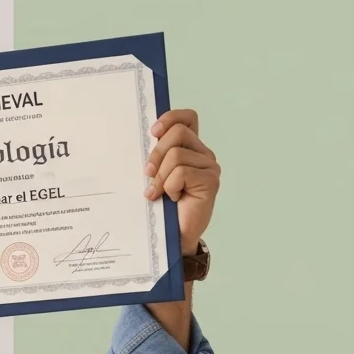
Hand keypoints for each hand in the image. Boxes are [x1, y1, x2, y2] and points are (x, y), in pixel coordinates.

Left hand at [144, 109, 219, 254]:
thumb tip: (143, 139)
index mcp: (189, 148)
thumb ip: (154, 157)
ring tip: (158, 192)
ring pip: (176, 154)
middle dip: (156, 153)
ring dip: (160, 176)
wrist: (172, 235)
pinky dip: (169, 186)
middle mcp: (203, 154)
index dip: (171, 118)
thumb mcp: (154, 175)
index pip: (188, 118)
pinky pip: (181, 172)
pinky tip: (171, 198)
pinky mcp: (210, 181)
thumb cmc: (160, 205)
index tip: (153, 132)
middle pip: (178, 132)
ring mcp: (209, 167)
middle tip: (148, 173)